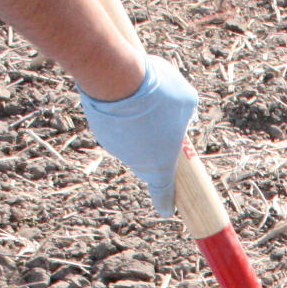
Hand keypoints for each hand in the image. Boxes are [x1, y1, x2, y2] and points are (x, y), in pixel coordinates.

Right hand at [80, 56, 198, 215]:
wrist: (116, 76)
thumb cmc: (158, 93)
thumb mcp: (186, 101)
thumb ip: (187, 115)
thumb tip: (182, 115)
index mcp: (160, 164)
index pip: (163, 191)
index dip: (165, 201)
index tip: (166, 211)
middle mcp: (135, 161)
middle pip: (149, 158)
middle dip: (156, 142)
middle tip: (162, 115)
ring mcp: (114, 147)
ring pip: (132, 139)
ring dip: (139, 124)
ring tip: (143, 98)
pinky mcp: (99, 130)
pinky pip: (116, 125)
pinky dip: (122, 114)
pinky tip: (124, 93)